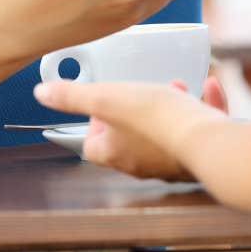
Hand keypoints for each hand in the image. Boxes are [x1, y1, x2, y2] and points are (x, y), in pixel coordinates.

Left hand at [34, 77, 223, 179]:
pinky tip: (209, 87)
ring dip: (167, 108)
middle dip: (134, 110)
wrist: (204, 140)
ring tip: (175, 87)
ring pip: (163, 134)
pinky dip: (200, 107)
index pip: (92, 144)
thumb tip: (41, 93)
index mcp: (115, 153)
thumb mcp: (108, 98)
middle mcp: (141, 164)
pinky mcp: (198, 155)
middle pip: (128, 139)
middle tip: (142, 90)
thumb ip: (73, 96)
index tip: (105, 100)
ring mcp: (171, 161)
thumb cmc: (155, 119)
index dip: (94, 122)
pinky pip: (196, 130)